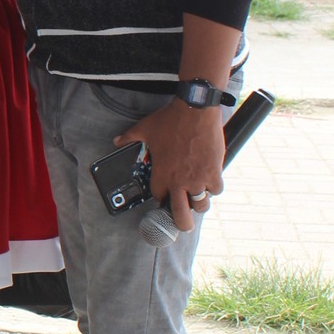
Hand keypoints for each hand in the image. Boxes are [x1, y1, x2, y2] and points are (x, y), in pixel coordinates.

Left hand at [116, 98, 223, 232]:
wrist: (195, 109)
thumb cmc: (170, 120)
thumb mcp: (145, 129)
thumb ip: (129, 138)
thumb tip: (116, 141)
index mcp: (162, 174)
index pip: (159, 198)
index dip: (162, 198)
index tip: (166, 196)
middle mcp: (179, 181)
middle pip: (181, 216)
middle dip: (182, 223)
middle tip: (184, 224)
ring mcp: (198, 179)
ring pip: (201, 205)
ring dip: (199, 203)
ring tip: (198, 198)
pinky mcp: (214, 172)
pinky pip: (216, 190)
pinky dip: (214, 187)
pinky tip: (211, 181)